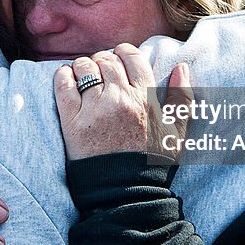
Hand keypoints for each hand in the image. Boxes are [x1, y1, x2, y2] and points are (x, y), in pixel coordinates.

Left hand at [55, 43, 192, 159]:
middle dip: (102, 60)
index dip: (123, 53)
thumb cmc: (152, 162)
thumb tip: (182, 67)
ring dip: (83, 67)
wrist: (125, 192)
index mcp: (145, 97)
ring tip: (83, 76)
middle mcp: (120, 98)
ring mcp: (95, 108)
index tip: (118, 58)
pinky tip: (66, 78)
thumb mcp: (177, 131)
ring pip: (84, 68)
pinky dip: (63, 76)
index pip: (131, 57)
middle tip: (100, 71)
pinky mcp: (73, 120)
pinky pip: (63, 85)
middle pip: (106, 60)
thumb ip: (182, 97)